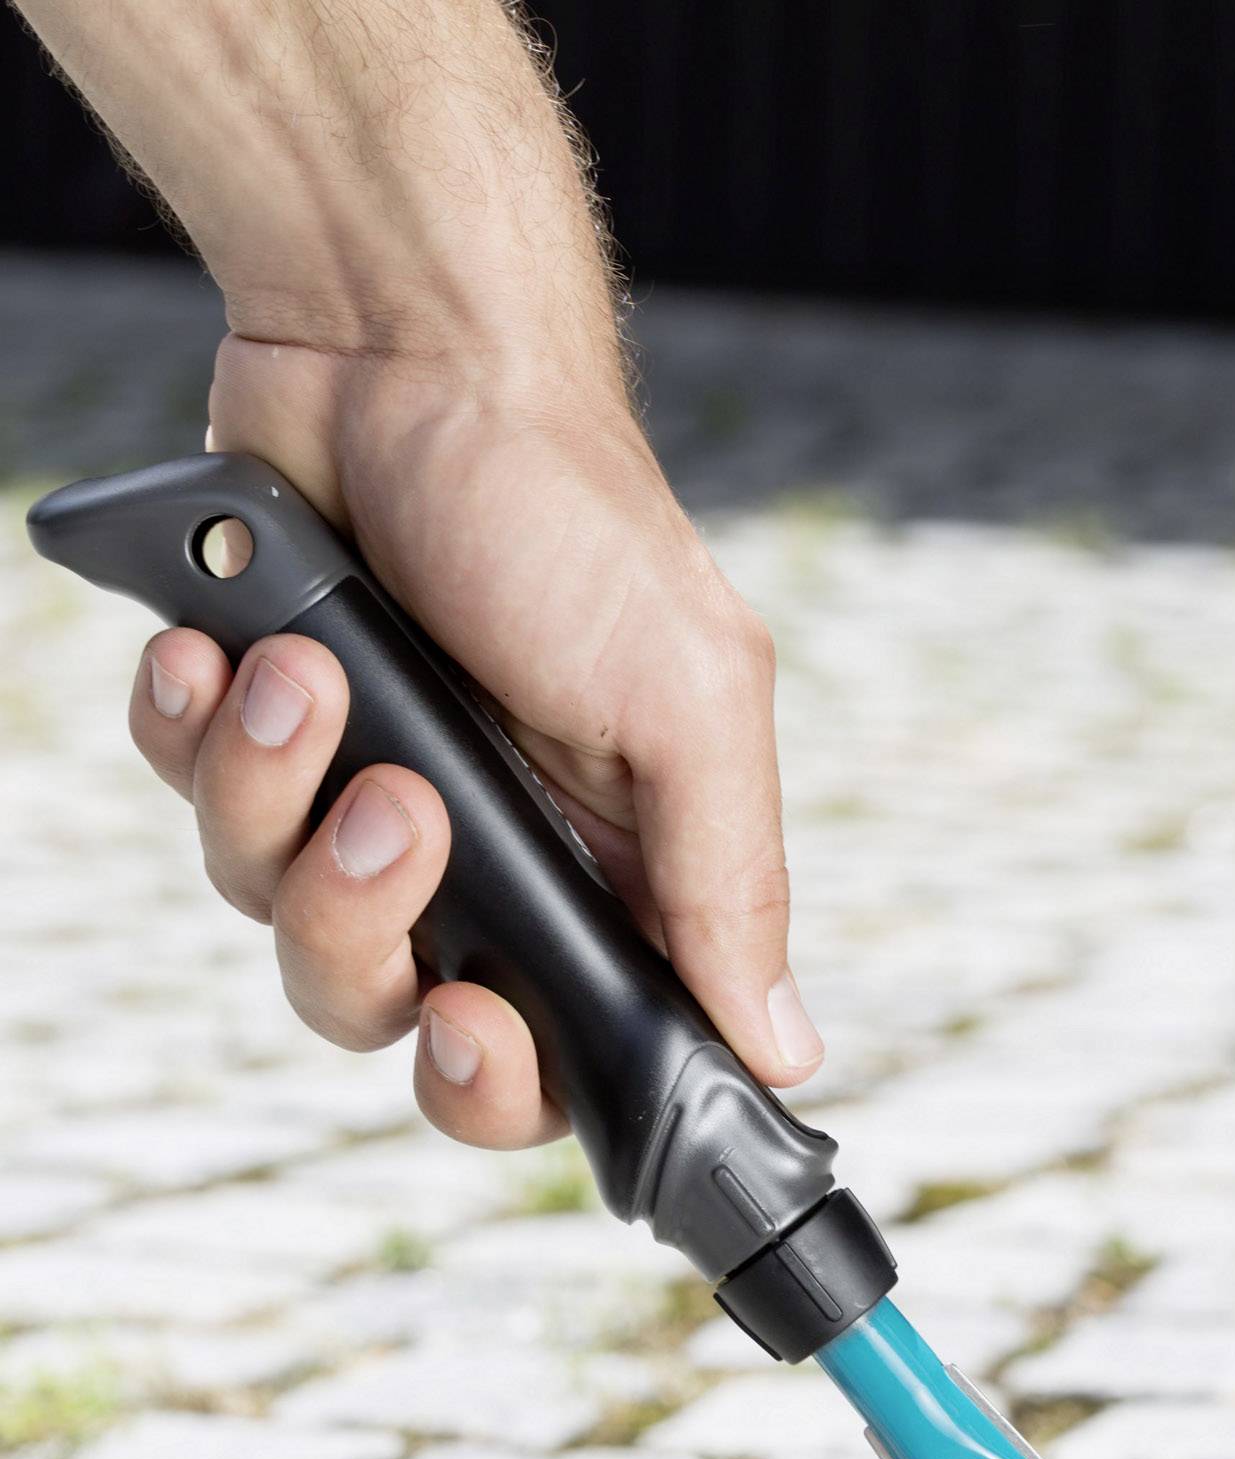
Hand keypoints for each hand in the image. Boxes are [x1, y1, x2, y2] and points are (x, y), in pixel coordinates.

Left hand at [127, 338, 822, 1148]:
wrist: (403, 343)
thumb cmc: (572, 514)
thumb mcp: (691, 701)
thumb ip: (732, 885)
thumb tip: (786, 1050)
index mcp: (601, 874)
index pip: (549, 1058)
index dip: (496, 1080)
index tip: (474, 1020)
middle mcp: (477, 860)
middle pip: (383, 1010)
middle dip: (358, 929)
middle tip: (392, 806)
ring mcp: (355, 798)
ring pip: (270, 911)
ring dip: (272, 800)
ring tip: (306, 669)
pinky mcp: (256, 734)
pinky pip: (191, 804)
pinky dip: (195, 733)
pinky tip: (230, 645)